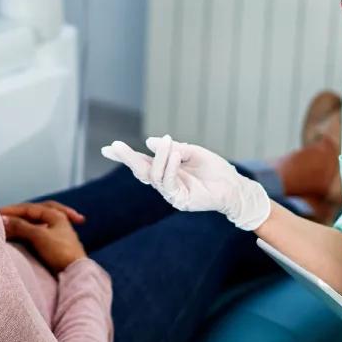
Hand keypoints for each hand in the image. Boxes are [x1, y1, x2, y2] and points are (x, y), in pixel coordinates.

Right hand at [1, 202, 86, 273]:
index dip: (12, 210)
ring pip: (35, 222)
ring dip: (22, 223)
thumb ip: (20, 226)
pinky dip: (26, 232)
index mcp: (55, 214)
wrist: (75, 272)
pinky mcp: (54, 245)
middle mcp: (57, 220)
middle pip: (33, 213)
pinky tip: (21, 235)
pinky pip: (37, 233)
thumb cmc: (59, 251)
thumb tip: (3, 218)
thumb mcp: (38, 236)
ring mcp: (56, 232)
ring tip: (9, 227)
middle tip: (2, 215)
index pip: (29, 208)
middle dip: (18, 214)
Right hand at [101, 134, 270, 230]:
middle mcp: (165, 183)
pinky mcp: (180, 200)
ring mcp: (171, 193)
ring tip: (167, 142)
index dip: (126, 156)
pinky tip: (175, 154)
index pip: (142, 162)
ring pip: (155, 176)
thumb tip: (150, 142)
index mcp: (167, 170)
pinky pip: (169, 183)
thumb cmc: (215, 170)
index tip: (107, 148)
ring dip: (159, 157)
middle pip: (141, 171)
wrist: (234, 186)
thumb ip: (173, 148)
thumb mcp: (193, 152)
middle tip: (115, 146)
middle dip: (128, 158)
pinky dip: (170, 167)